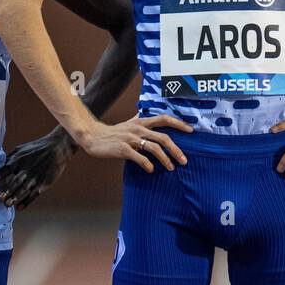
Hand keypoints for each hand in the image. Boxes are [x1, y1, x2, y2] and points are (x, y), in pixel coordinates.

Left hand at [0, 132, 73, 209]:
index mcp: (19, 160)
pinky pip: (34, 194)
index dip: (0, 175)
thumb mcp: (21, 149)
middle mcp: (26, 169)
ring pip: (24, 189)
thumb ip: (10, 158)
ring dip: (15, 197)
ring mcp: (35, 177)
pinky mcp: (43, 183)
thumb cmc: (37, 148)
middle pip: (15, 181)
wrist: (57, 148)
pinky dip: (27, 202)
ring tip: (7, 204)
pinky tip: (20, 208)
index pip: (7, 168)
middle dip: (7, 189)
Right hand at [76, 113, 191, 171]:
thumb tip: (148, 114)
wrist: (93, 137)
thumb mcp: (128, 123)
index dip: (179, 124)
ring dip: (165, 159)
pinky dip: (148, 164)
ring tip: (171, 168)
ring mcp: (130, 139)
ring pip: (154, 148)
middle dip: (176, 150)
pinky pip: (140, 158)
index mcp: (141, 121)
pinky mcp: (123, 149)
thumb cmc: (113, 132)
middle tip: (184, 160)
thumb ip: (140, 119)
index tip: (191, 131)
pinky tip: (151, 170)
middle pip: (163, 137)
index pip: (164, 119)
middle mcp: (138, 129)